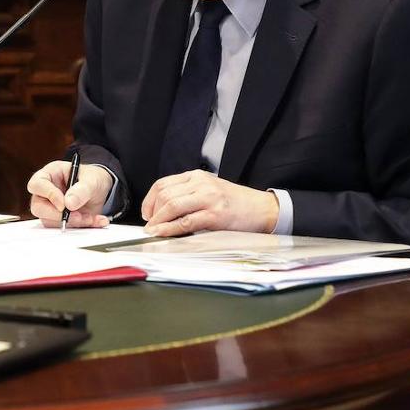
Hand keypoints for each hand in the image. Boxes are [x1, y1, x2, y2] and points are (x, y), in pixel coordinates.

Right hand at [27, 161, 112, 227]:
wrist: (101, 192)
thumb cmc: (92, 178)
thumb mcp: (92, 179)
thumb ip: (82, 189)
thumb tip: (69, 204)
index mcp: (50, 174)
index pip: (37, 184)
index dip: (48, 195)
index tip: (63, 204)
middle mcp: (46, 192)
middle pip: (38, 207)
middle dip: (58, 215)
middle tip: (77, 215)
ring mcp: (51, 208)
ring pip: (50, 221)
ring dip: (72, 222)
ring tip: (90, 217)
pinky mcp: (59, 220)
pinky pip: (63, 228)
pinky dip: (80, 227)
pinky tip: (94, 220)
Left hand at [142, 170, 278, 236]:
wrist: (262, 208)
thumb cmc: (235, 202)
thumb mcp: (209, 189)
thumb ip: (188, 194)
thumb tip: (162, 210)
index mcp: (197, 176)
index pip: (163, 184)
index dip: (149, 200)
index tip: (147, 213)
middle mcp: (201, 184)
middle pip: (165, 195)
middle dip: (151, 212)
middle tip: (149, 225)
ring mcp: (209, 198)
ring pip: (172, 206)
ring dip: (158, 221)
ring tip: (153, 231)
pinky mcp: (215, 215)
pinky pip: (186, 221)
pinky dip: (170, 228)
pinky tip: (163, 233)